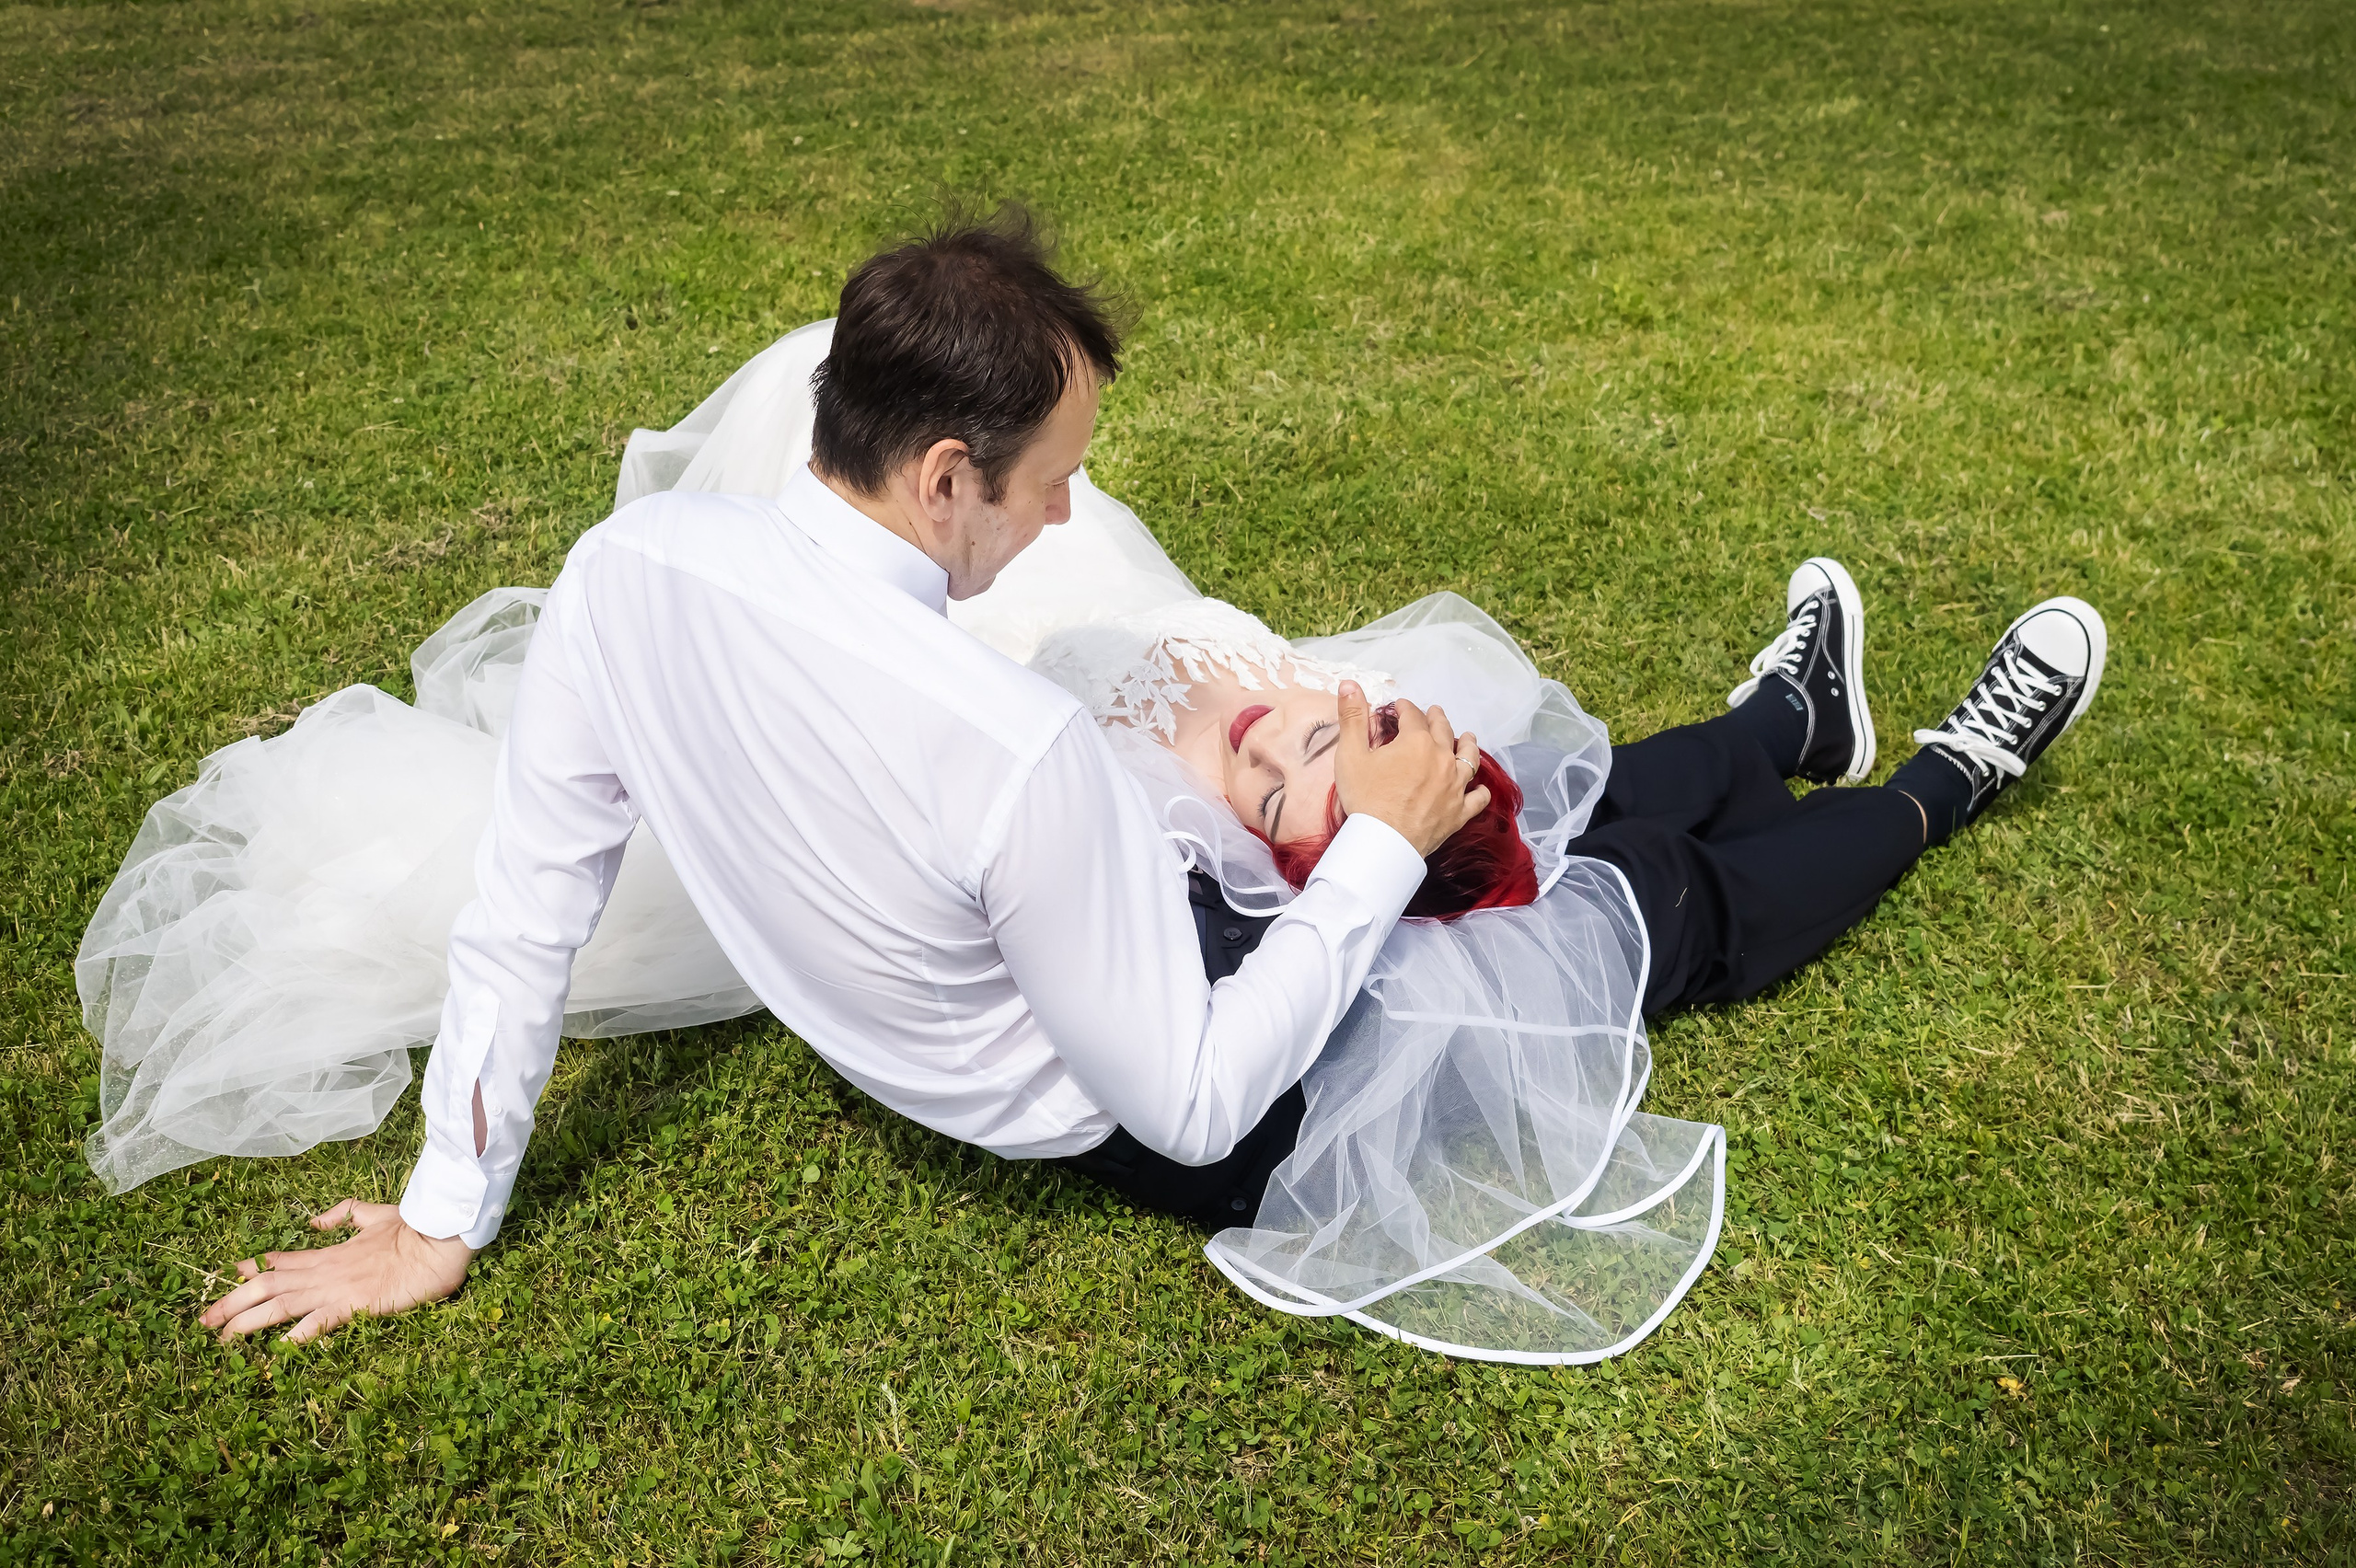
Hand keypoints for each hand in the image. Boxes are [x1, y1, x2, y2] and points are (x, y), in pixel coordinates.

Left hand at [198, 1199, 473, 1344]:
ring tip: (221, 1338)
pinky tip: (275, 1349)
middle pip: (266, 1286)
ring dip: (247, 1322)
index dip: (250, 1270)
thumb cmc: (411, 1228)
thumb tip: (315, 1221)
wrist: (435, 1241)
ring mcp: (335, 1289)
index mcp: (328, 1253)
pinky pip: (318, 1322)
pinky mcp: (354, 1305)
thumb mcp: (373, 1214)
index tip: (227, 1277)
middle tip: (204, 1320)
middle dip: (232, 1303)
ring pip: (280, 1306)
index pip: (279, 1261)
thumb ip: (343, 1214)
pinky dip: (296, 1335)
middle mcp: (323, 1271)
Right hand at [1333, 681, 1490, 858]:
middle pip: (1443, 731)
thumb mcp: (1350, 755)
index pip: (1413, 716)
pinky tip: (1480, 788)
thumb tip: (1350, 684)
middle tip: (1435, 712)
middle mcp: (1442, 759)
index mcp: (1417, 742)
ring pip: (1468, 759)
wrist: (1383, 843)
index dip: (1405, 707)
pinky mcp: (1459, 812)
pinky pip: (1476, 799)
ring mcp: (1454, 786)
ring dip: (1467, 744)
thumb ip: (1352, 717)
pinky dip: (1479, 791)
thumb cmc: (1365, 798)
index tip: (1399, 705)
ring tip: (1467, 736)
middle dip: (1437, 718)